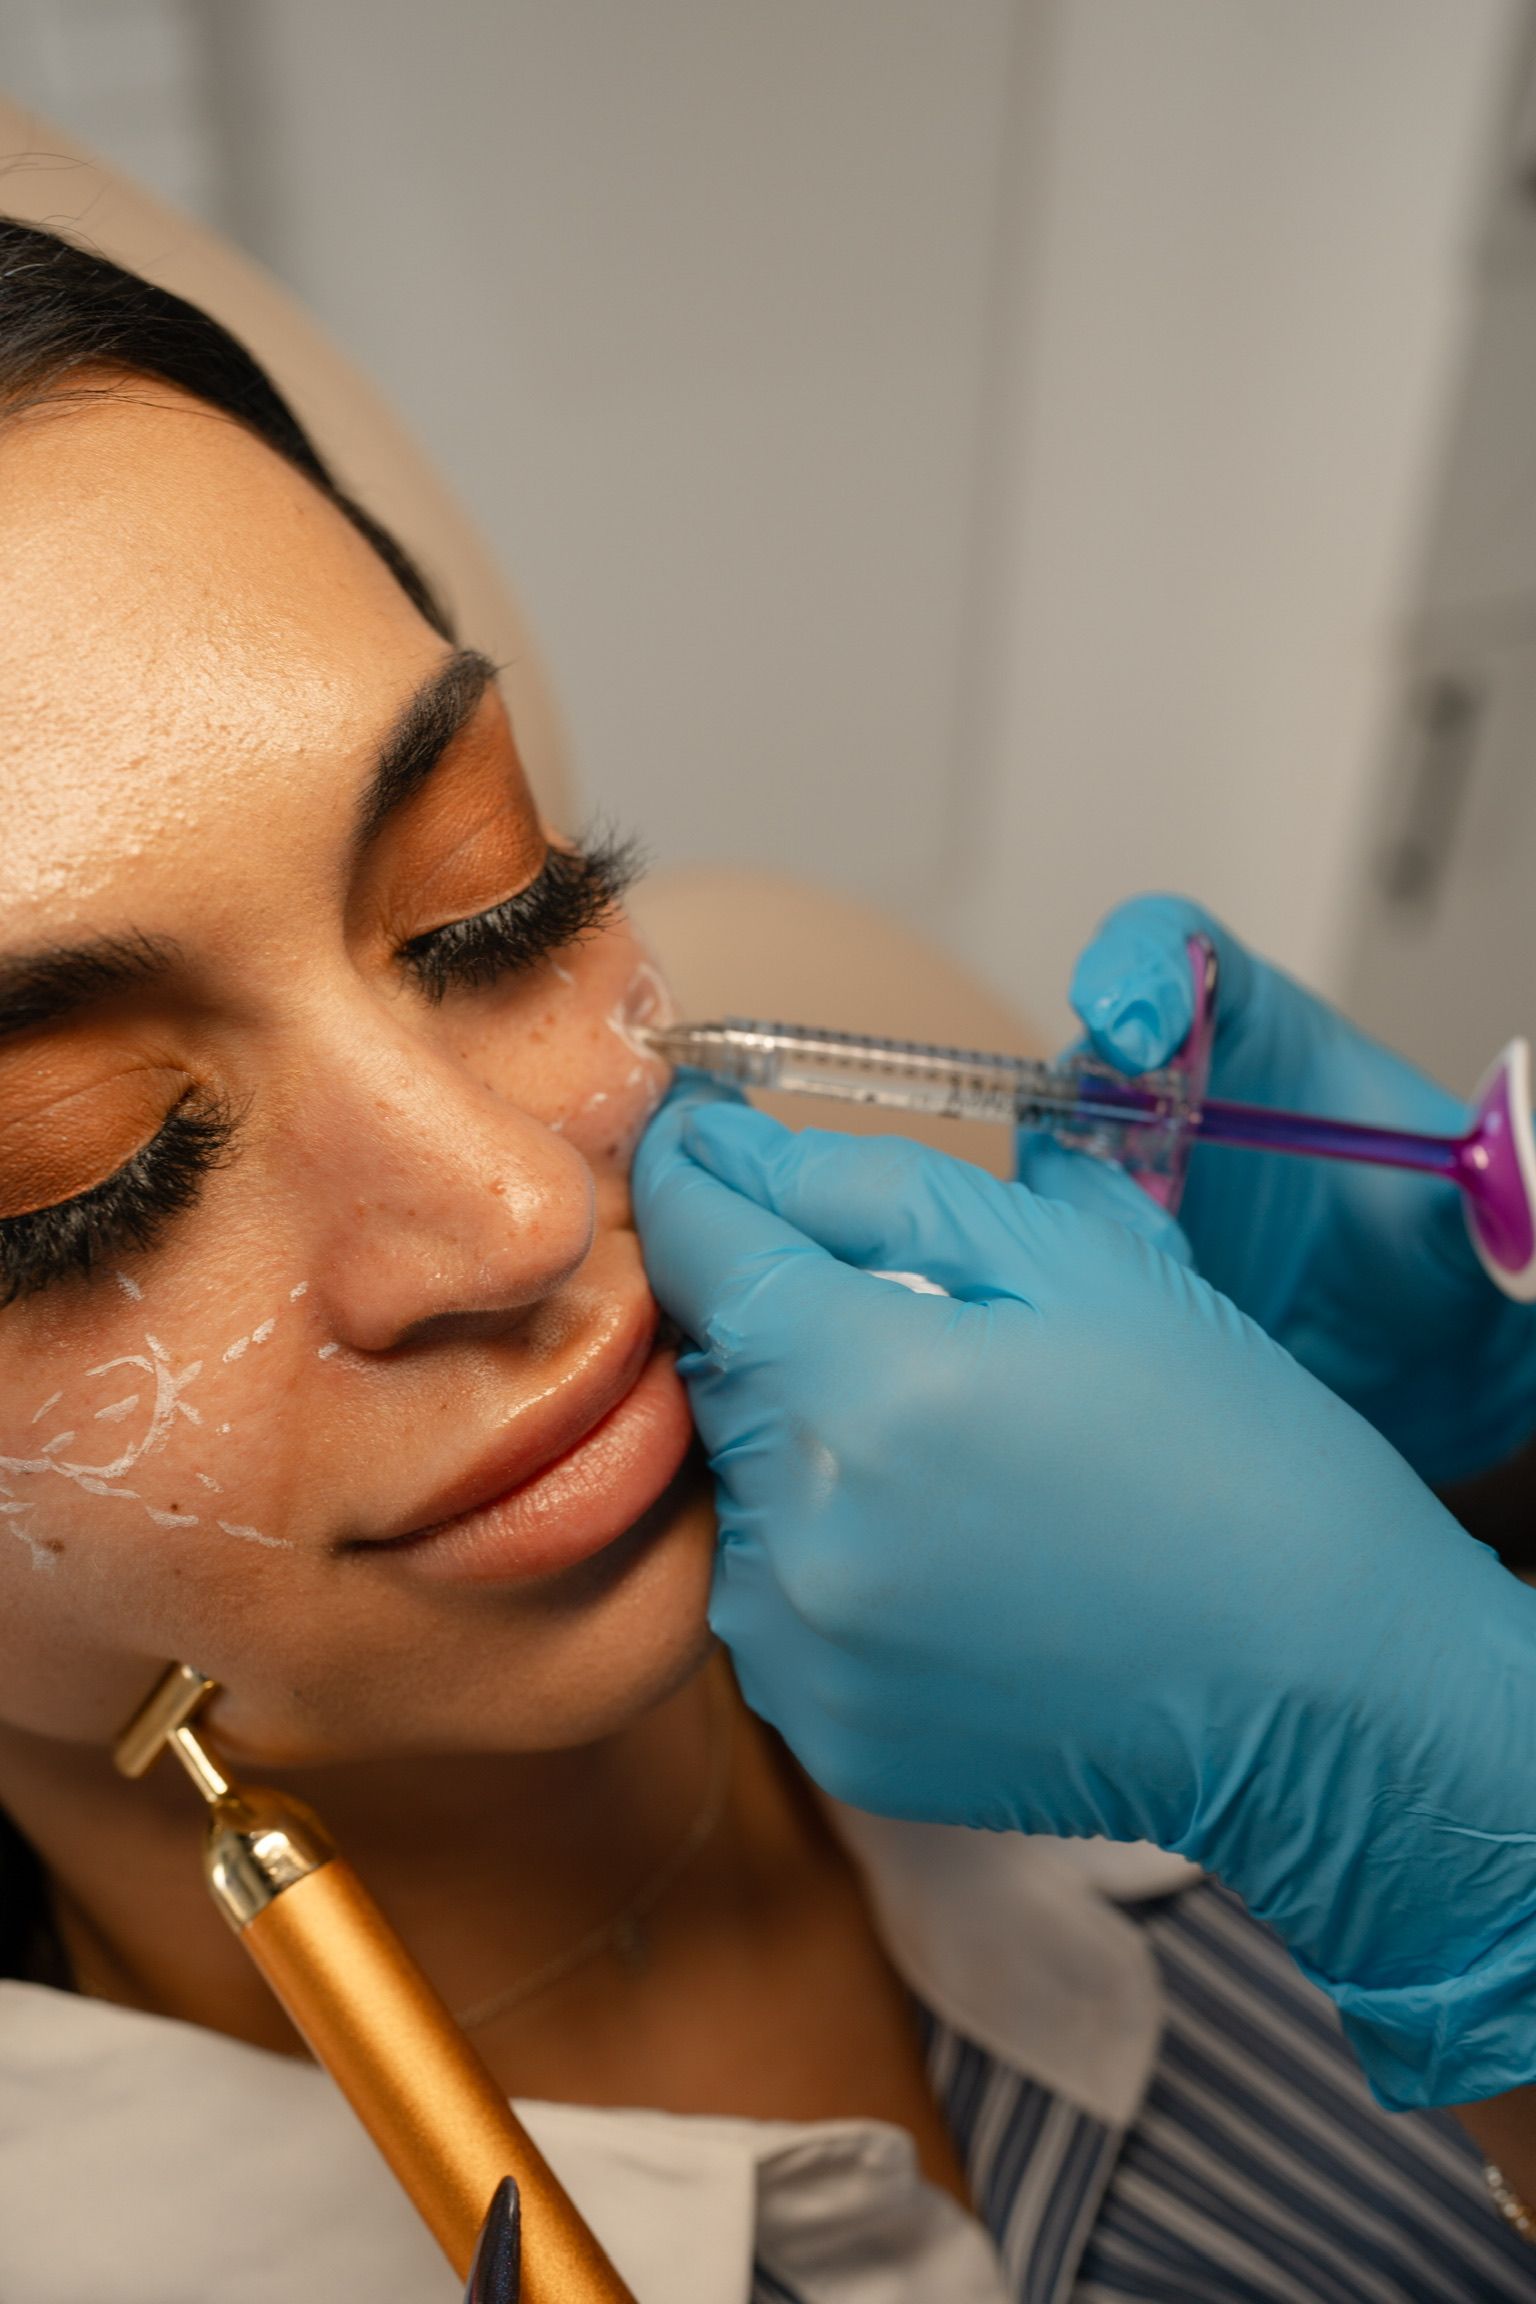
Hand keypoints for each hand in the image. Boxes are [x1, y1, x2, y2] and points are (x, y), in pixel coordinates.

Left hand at [634, 1092, 1535, 2108]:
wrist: (1324, 1690)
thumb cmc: (1227, 1452)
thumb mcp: (1083, 1265)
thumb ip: (879, 1189)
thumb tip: (730, 1149)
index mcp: (868, 1382)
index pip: (704, 1248)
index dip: (691, 1176)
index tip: (694, 1134)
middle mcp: (804, 1524)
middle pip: (720, 1368)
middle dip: (785, 1319)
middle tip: (920, 1324)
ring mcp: (804, 1645)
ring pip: (741, 1482)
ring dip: (808, 1440)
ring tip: (962, 1458)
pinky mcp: (824, 1728)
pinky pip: (774, 1597)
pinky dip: (828, 1552)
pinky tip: (951, 1553)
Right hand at [1052, 895, 1535, 1484]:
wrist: (1424, 1368)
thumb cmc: (1445, 1255)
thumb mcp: (1472, 1211)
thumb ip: (1491, 1179)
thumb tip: (1513, 1164)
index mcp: (1252, 1035)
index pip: (1169, 951)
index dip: (1137, 965)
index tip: (1138, 1022)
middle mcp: (1170, 1097)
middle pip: (1080, 1063)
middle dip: (1089, 1116)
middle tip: (1146, 1197)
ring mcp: (1129, 1184)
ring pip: (1053, 1166)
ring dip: (1084, 1213)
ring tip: (1168, 1269)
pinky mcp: (1106, 1265)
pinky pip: (1052, 1257)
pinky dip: (1080, 1281)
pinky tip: (1148, 1320)